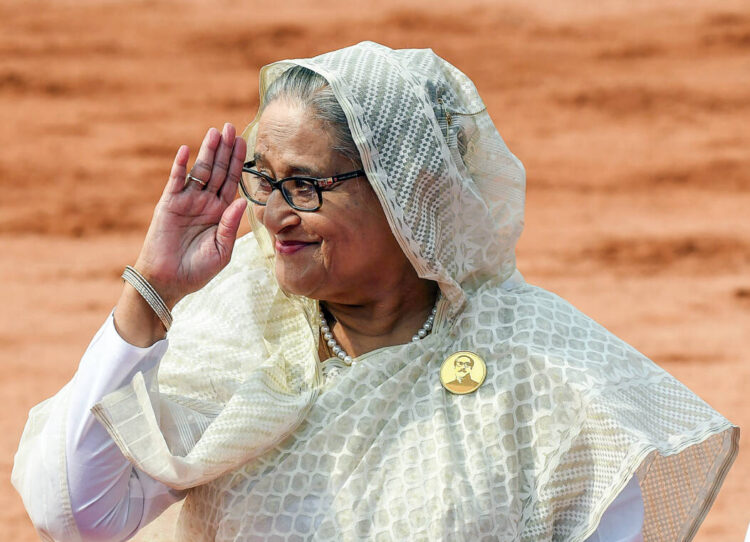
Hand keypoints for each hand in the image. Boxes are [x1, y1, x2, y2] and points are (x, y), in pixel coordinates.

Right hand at [133, 123, 247, 308]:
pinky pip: (175, 181)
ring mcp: (186, 202)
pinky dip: (180, 166)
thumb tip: (242, 202)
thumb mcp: (221, 251)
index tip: (245, 142)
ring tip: (215, 132)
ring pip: (199, 171)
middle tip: (231, 127)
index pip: (232, 182)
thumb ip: (230, 226)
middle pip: (217, 171)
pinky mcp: (168, 205)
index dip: (238, 163)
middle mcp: (205, 203)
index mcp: (220, 213)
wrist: (168, 282)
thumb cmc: (197, 271)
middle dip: (224, 150)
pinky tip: (187, 151)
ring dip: (206, 152)